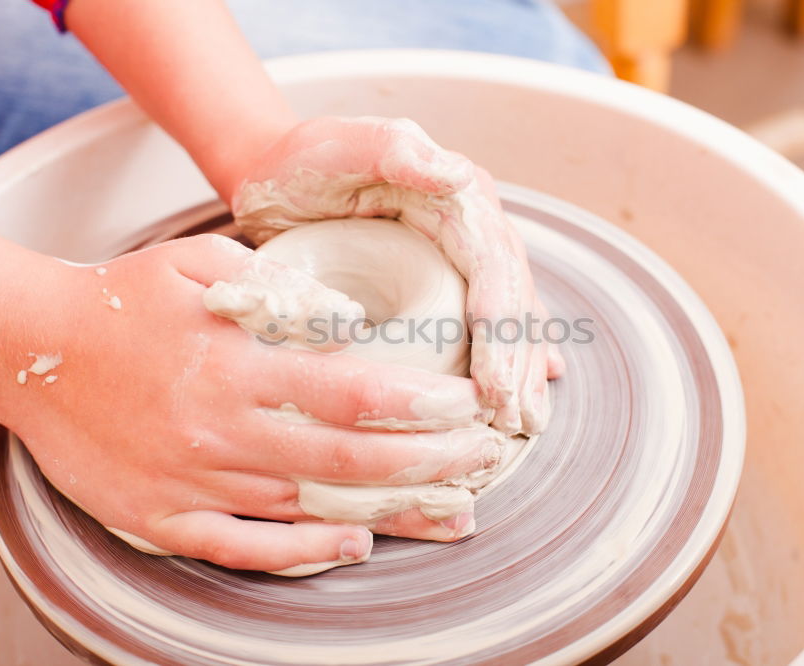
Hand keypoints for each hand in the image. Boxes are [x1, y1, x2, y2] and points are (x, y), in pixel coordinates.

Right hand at [0, 235, 500, 573]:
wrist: (33, 351)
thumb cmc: (123, 300)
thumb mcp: (198, 263)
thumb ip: (276, 287)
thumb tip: (349, 319)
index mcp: (237, 363)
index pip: (353, 392)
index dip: (421, 405)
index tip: (469, 406)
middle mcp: (224, 428)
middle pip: (348, 456)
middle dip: (430, 463)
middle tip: (485, 461)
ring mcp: (195, 480)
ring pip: (311, 506)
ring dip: (389, 512)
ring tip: (453, 513)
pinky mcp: (166, 516)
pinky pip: (245, 546)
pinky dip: (304, 551)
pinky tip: (354, 545)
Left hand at [232, 117, 564, 434]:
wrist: (278, 177)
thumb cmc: (303, 163)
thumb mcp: (339, 148)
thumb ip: (392, 149)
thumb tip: (460, 176)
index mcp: (458, 197)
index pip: (494, 267)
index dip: (501, 329)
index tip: (495, 385)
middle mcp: (473, 225)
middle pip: (513, 298)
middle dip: (518, 362)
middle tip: (517, 419)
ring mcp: (462, 253)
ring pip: (508, 315)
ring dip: (520, 370)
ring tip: (525, 421)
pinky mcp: (445, 279)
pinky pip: (486, 321)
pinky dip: (505, 358)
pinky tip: (518, 391)